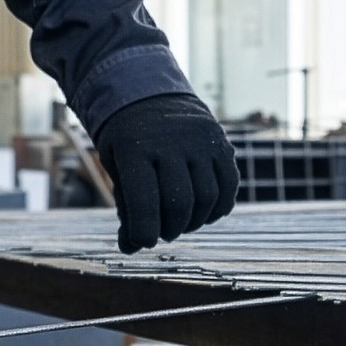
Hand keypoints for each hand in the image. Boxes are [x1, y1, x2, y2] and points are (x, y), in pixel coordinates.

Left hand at [91, 93, 238, 253]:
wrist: (149, 97)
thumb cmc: (127, 142)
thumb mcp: (117, 167)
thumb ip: (126, 206)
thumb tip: (131, 248)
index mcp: (134, 147)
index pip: (143, 200)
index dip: (144, 230)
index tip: (143, 241)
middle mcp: (170, 141)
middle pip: (179, 202)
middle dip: (171, 228)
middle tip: (162, 233)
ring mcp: (200, 141)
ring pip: (207, 197)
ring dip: (195, 222)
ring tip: (180, 224)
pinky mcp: (221, 143)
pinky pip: (229, 185)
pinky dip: (219, 208)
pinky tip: (205, 215)